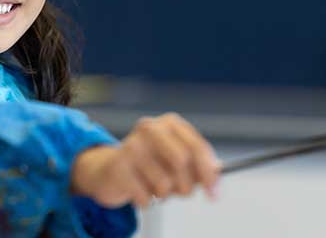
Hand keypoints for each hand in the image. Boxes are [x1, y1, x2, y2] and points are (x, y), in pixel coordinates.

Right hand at [70, 112, 220, 207]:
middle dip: (185, 185)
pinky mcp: (117, 166)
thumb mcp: (176, 161)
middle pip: (182, 161)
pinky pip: (146, 197)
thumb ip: (198, 166)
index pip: (196, 147)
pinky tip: (138, 190)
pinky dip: (146, 201)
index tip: (214, 193)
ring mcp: (131, 145)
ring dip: (163, 194)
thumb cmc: (149, 165)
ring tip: (154, 187)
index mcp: (169, 123)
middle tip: (180, 192)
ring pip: (164, 183)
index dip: (208, 173)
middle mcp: (149, 128)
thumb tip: (216, 174)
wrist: (109, 170)